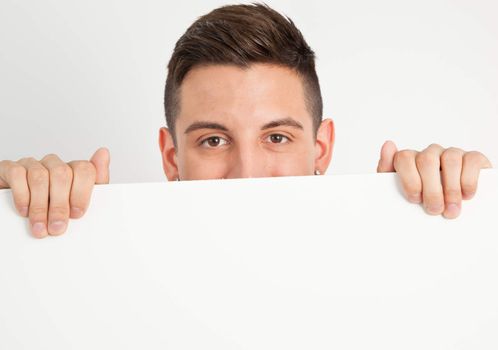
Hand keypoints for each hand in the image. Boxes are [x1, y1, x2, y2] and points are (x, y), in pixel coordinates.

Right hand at [0, 148, 109, 237]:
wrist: (16, 215)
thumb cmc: (51, 209)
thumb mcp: (77, 203)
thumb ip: (95, 183)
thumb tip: (104, 152)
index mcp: (72, 171)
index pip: (84, 169)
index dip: (81, 193)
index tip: (77, 214)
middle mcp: (53, 164)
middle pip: (62, 174)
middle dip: (60, 205)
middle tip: (57, 227)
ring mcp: (32, 165)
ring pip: (40, 176)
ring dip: (40, 206)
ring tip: (40, 227)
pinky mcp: (10, 168)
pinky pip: (17, 174)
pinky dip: (22, 195)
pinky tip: (24, 210)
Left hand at [377, 141, 491, 218]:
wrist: (447, 210)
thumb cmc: (420, 200)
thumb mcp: (397, 192)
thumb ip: (387, 171)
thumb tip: (388, 144)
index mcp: (410, 160)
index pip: (404, 158)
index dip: (409, 180)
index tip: (415, 199)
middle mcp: (430, 154)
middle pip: (427, 160)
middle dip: (431, 189)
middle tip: (434, 209)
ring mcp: (451, 154)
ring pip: (450, 159)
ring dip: (451, 189)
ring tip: (451, 209)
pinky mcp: (473, 158)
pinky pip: (471, 160)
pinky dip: (468, 180)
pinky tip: (466, 195)